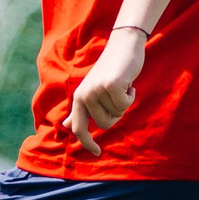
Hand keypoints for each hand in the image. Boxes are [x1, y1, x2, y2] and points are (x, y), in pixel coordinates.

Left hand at [66, 29, 145, 155]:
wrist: (123, 47)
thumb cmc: (110, 71)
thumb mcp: (92, 91)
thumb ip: (80, 109)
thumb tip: (67, 127)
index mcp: (78, 98)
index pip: (79, 128)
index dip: (87, 143)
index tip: (97, 153)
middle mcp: (84, 95)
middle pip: (105, 124)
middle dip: (116, 114)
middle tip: (117, 97)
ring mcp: (96, 90)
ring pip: (118, 114)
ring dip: (124, 102)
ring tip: (121, 86)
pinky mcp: (111, 85)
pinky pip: (126, 105)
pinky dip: (131, 96)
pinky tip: (128, 83)